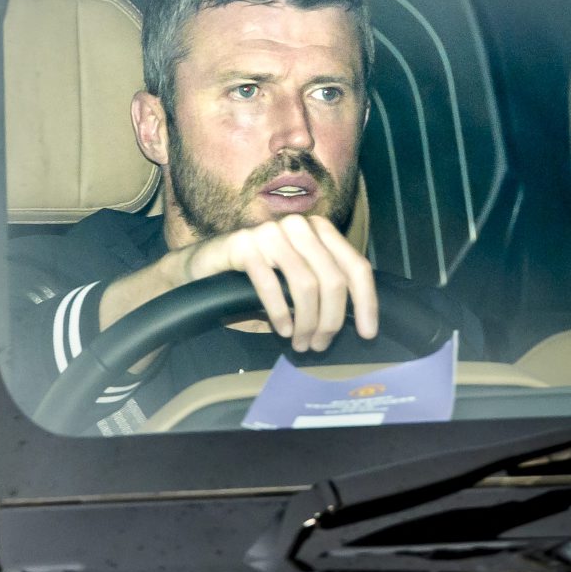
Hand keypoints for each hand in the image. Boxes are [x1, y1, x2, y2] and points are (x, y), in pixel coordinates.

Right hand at [186, 215, 377, 352]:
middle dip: (331, 320)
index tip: (367, 334)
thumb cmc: (256, 277)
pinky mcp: (244, 244)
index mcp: (319, 230)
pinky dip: (280, 313)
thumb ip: (325, 288)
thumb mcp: (297, 280)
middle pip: (333, 279)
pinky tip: (281, 330)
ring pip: (306, 284)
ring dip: (307, 322)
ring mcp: (271, 232)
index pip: (356, 266)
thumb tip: (357, 320)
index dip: (366, 302)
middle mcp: (298, 226)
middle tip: (319, 345)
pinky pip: (271, 285)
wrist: (204, 266)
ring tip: (300, 343)